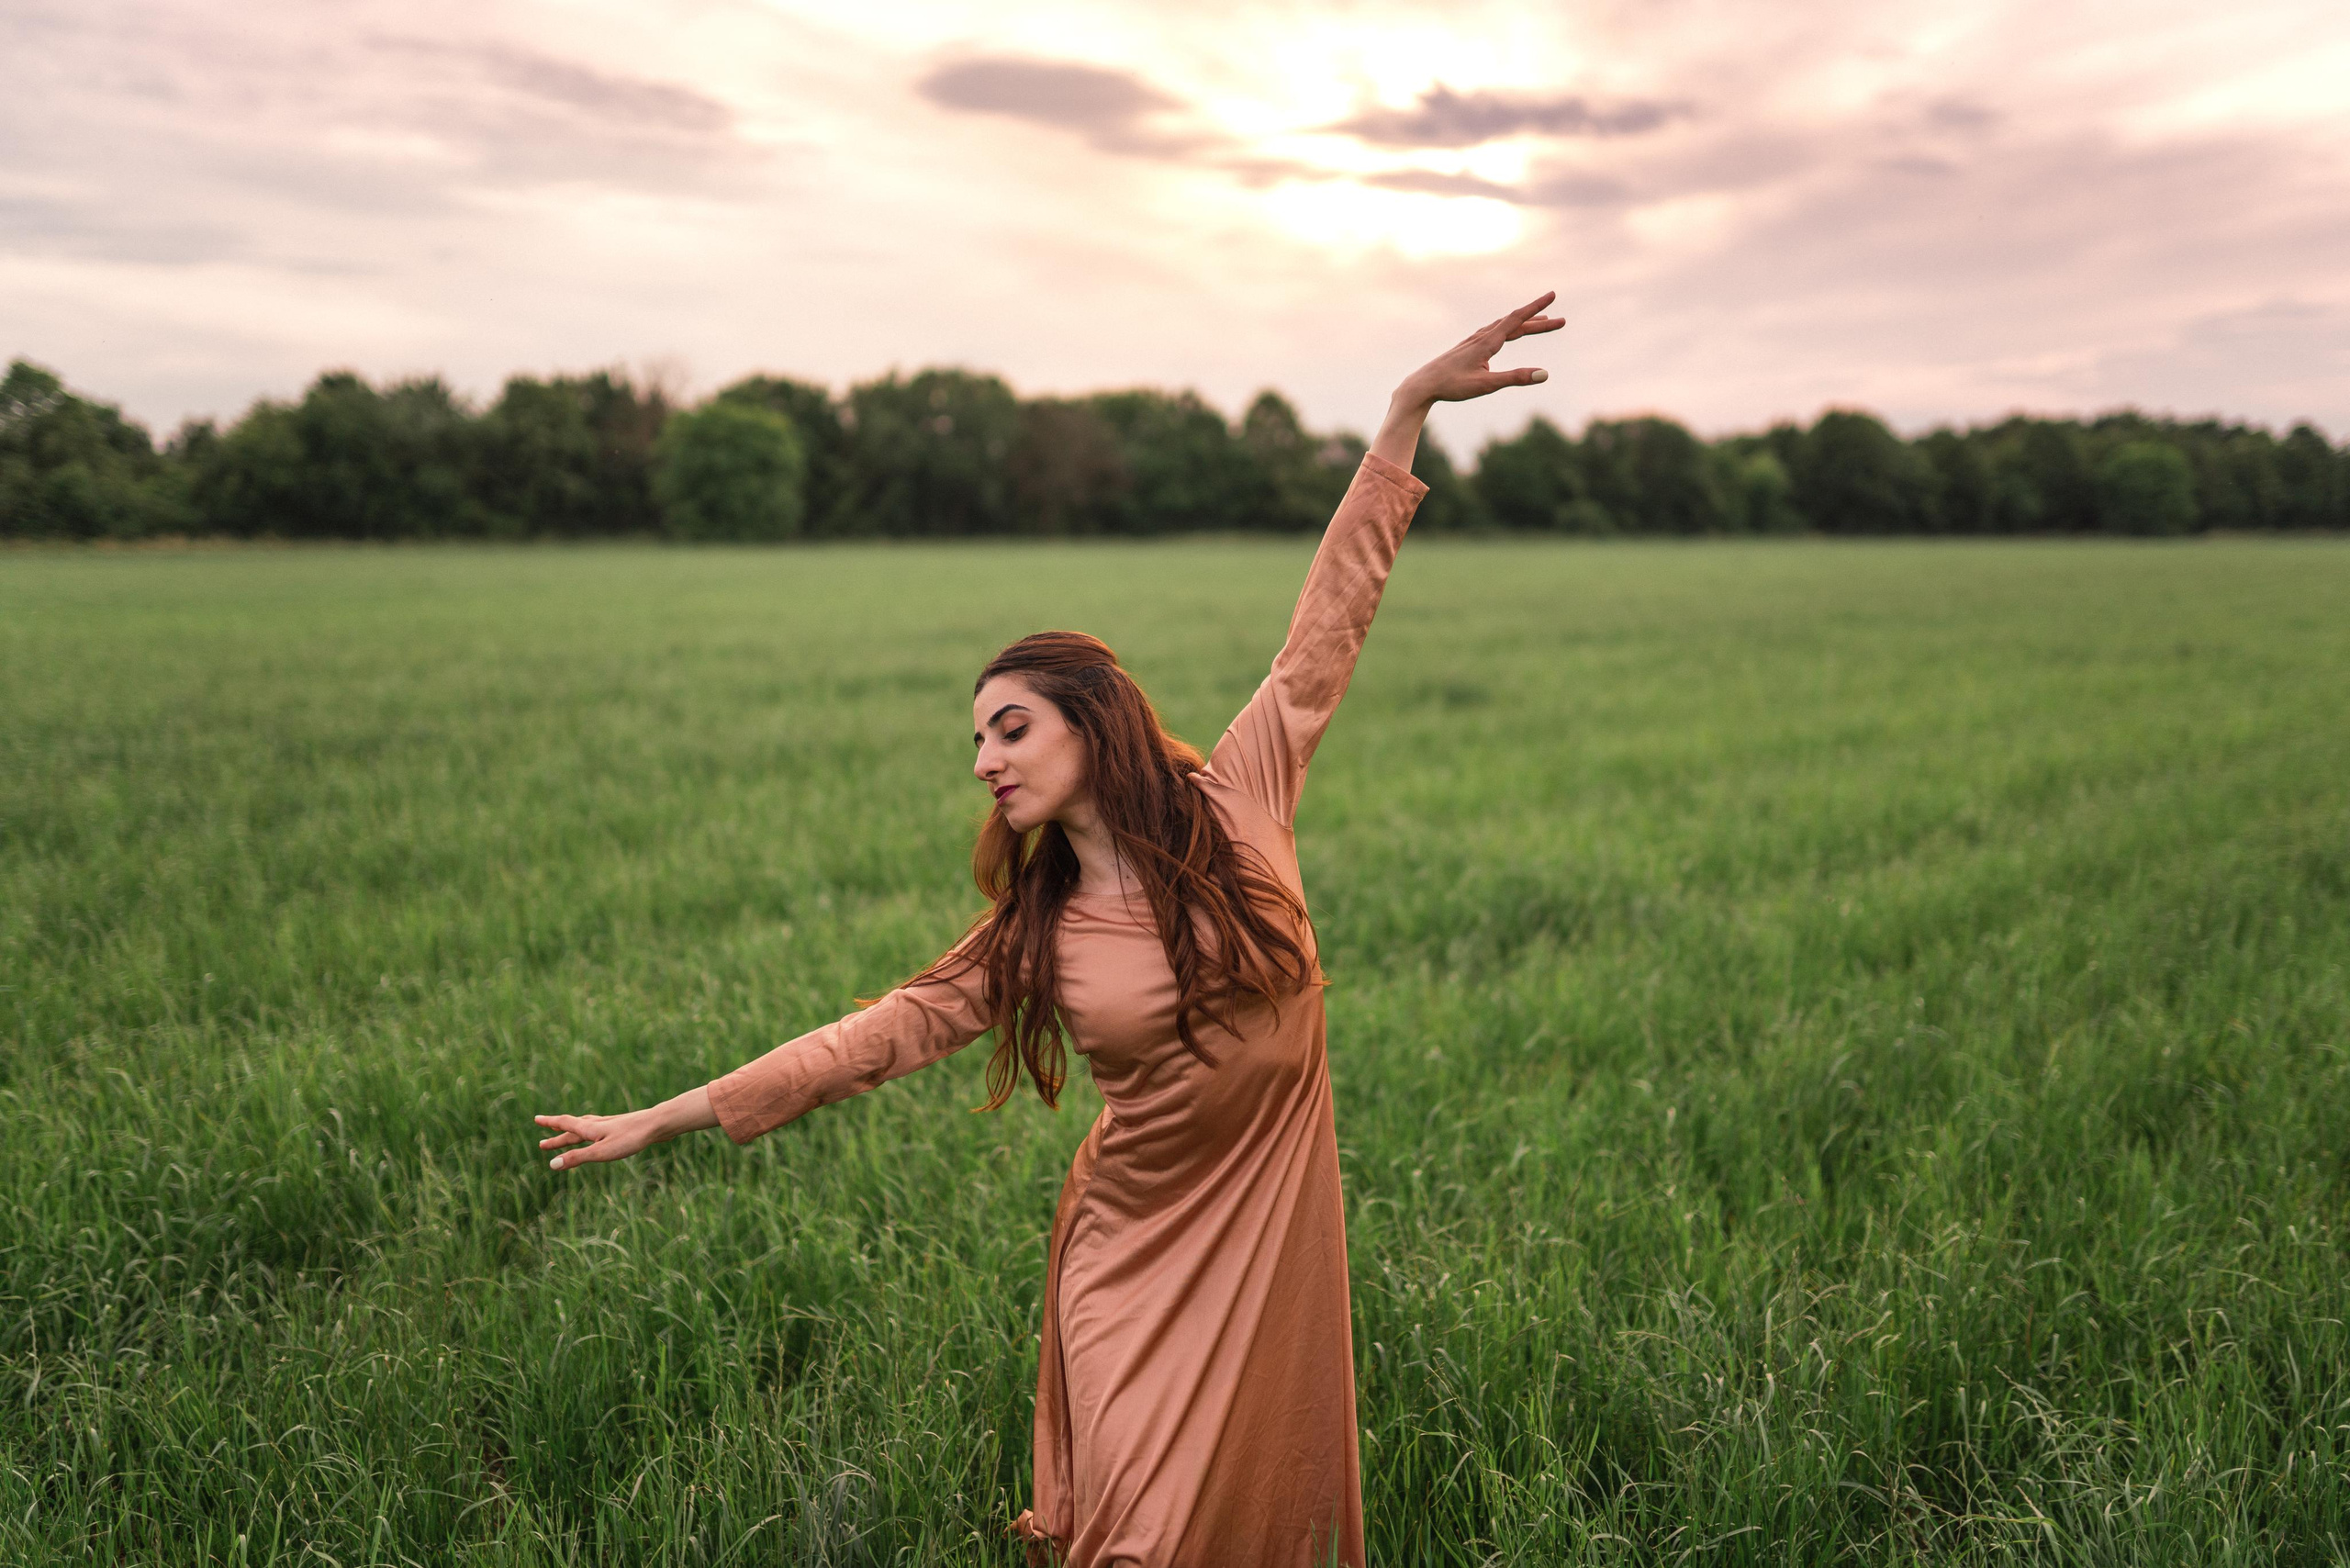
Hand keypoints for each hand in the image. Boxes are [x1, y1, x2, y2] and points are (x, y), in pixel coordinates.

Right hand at [535, 1086, 715, 1169]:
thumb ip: (577, 1158)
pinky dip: (590, 1133)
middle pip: (573, 1130)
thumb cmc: (631, 1139)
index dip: (550, 1124)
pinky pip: (600, 1130)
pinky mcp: (622, 1128)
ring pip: (586, 1129)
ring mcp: (611, 1125)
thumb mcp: (601, 1152)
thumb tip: (552, 1165)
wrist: (658, 1124)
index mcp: (590, 1128)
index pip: (565, 1124)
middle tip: (543, 1143)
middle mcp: (598, 1124)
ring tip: (566, 1135)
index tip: (536, 1119)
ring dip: (573, 1134)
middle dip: (558, 1137)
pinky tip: (600, 1135)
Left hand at [1393, 291, 1562, 407]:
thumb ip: (1515, 378)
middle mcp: (1482, 337)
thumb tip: (1544, 374)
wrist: (1423, 384)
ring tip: (1541, 322)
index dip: (1536, 308)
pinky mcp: (1468, 348)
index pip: (1517, 319)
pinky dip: (1509, 328)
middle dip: (1539, 321)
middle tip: (1561, 321)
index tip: (1552, 295)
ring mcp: (1474, 341)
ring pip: (1504, 327)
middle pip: (1515, 323)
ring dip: (1525, 324)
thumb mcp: (1486, 385)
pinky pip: (1494, 332)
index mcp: (1488, 342)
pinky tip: (1508, 332)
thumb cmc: (1452, 385)